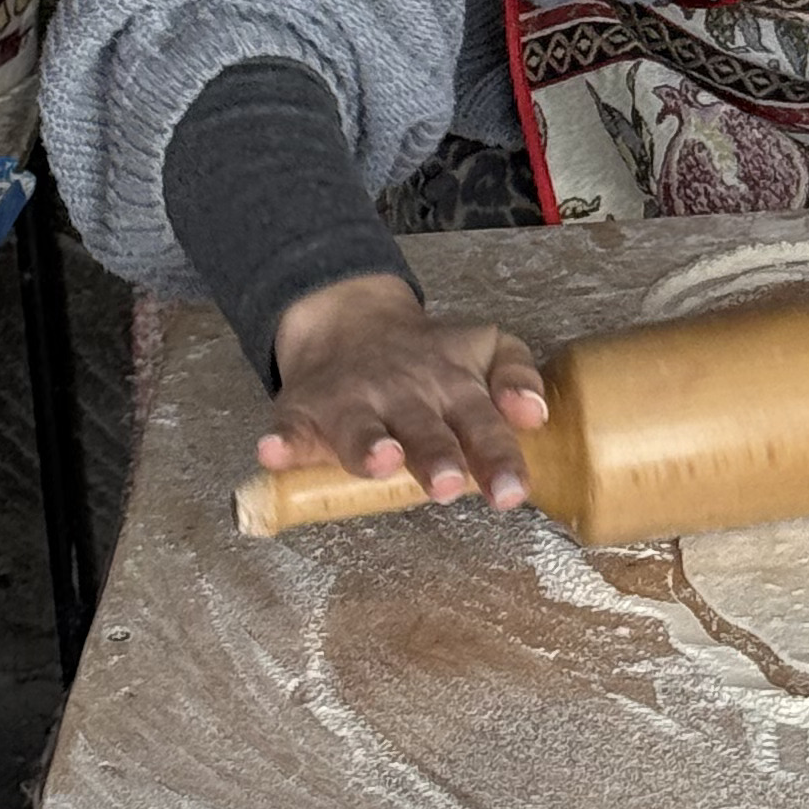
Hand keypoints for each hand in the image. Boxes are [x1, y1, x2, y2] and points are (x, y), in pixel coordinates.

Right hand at [259, 271, 549, 508]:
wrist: (351, 318)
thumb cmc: (430, 357)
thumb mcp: (486, 350)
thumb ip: (517, 376)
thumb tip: (535, 415)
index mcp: (452, 386)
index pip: (482, 424)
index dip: (498, 458)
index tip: (512, 491)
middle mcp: (404, 395)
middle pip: (423, 429)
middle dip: (436, 455)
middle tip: (448, 482)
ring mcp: (351, 402)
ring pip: (359, 428)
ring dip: (367, 445)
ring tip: (379, 461)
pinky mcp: (303, 410)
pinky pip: (288, 429)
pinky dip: (280, 442)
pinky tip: (273, 452)